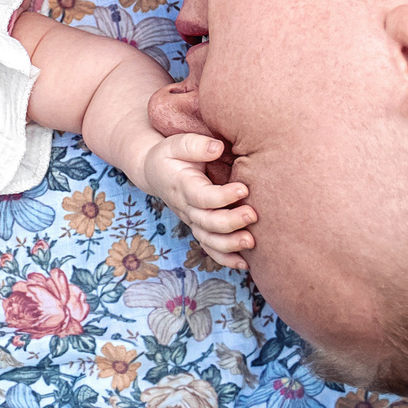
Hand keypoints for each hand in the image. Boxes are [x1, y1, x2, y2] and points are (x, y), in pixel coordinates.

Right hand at [137, 134, 255, 270]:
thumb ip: (195, 145)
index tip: (244, 188)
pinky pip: (210, 248)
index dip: (222, 196)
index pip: (201, 196)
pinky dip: (225, 259)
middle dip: (230, 222)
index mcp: (182, 186)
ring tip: (251, 242)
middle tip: (252, 215)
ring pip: (208, 240)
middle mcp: (186, 207)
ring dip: (229, 245)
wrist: (154, 172)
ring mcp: (192, 220)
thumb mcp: (176, 143)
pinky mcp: (199, 227)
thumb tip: (217, 148)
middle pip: (206, 222)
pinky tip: (244, 264)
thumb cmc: (170, 155)